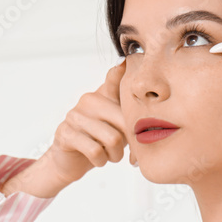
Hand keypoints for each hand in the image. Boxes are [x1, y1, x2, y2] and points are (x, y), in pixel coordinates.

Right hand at [41, 59, 132, 185]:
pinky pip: (95, 151)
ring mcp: (75, 115)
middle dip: (130, 143)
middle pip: (124, 121)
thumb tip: (156, 108)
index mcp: (104, 95)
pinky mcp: (65, 133)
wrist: (70, 161)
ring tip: (111, 156)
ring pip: (112, 139)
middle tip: (127, 154)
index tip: (130, 61)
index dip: (123, 69)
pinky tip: (98, 159)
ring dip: (115, 155)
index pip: (115, 76)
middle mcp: (90, 100)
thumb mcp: (120, 125)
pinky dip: (101, 160)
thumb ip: (132, 114)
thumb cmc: (101, 141)